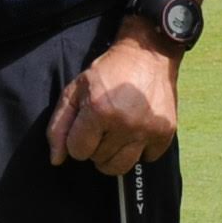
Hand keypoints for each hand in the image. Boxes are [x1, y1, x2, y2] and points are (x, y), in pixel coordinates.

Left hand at [46, 28, 178, 174]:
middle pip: (99, 160)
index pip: (78, 151)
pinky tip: (137, 130)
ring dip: (114, 154)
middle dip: (96, 146)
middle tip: (103, 125)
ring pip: (121, 167)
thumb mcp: (75, 91)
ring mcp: (147, 130)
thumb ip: (59, 126)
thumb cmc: (108, 72)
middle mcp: (124, 123)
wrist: (148, 55)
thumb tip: (56, 160)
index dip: (78, 140)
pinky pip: (146, 159)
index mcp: (99, 110)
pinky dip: (140, 150)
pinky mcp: (165, 133)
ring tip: (116, 134)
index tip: (86, 125)